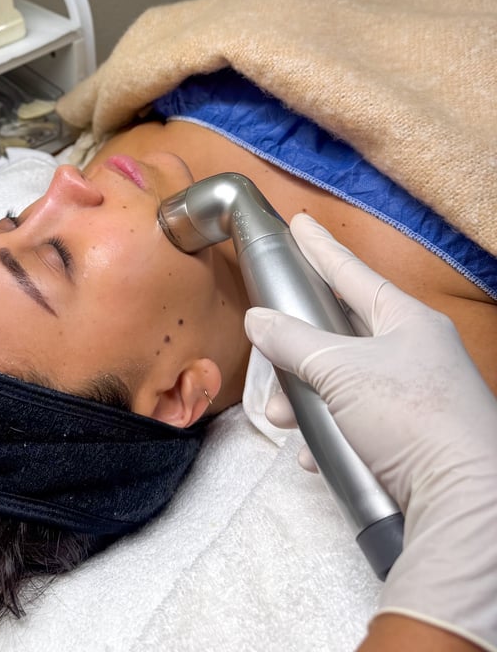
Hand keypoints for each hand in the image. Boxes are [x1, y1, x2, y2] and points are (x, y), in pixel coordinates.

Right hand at [244, 214, 496, 651]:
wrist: (464, 501)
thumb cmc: (410, 416)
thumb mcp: (340, 370)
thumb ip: (293, 340)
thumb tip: (259, 320)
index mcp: (408, 321)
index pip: (353, 274)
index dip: (321, 250)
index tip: (299, 224)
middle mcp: (416, 352)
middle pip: (342, 334)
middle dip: (298, 350)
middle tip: (269, 353)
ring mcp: (416, 395)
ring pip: (343, 381)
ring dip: (307, 398)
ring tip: (285, 418)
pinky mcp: (413, 437)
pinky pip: (357, 421)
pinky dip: (330, 432)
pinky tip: (313, 453)